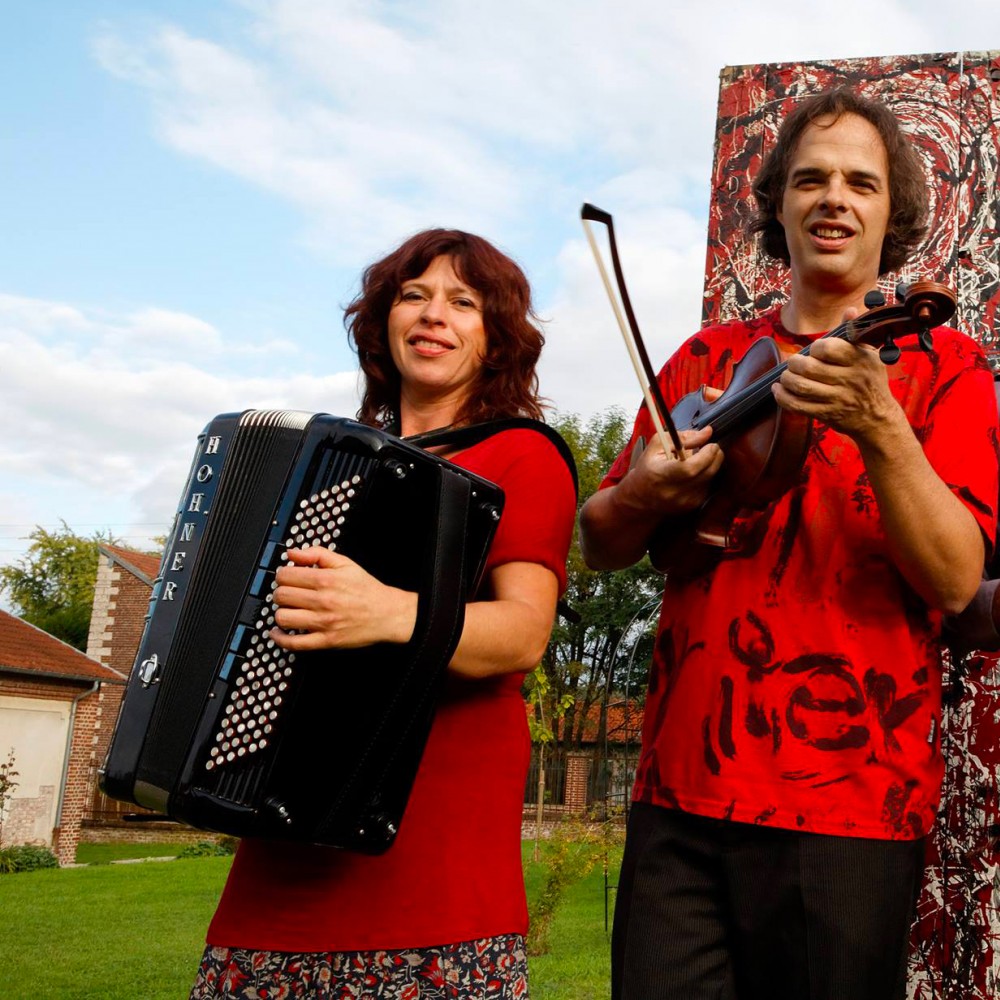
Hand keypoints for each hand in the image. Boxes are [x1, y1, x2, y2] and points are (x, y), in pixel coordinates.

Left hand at [270, 547, 416, 651]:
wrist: (388, 613)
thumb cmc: (367, 590)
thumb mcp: (345, 563)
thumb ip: (317, 554)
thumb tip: (292, 553)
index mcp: (326, 580)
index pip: (285, 576)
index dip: (282, 575)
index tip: (286, 578)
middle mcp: (323, 601)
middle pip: (281, 596)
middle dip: (280, 592)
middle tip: (288, 593)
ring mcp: (323, 623)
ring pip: (283, 618)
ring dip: (281, 613)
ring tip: (288, 610)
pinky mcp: (326, 641)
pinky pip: (294, 643)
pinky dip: (280, 638)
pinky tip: (278, 633)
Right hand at [619, 424, 723, 516]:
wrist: (640, 497)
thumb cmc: (648, 468)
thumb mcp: (658, 445)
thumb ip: (683, 437)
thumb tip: (707, 433)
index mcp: (662, 475)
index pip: (691, 467)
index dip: (706, 454)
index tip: (710, 443)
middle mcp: (674, 491)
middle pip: (707, 473)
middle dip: (715, 456)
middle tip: (711, 447)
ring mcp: (685, 501)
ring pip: (711, 479)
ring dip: (710, 466)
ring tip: (698, 460)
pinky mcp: (692, 506)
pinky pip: (708, 486)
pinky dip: (706, 476)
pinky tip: (694, 473)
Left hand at [773, 318, 901, 441]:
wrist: (877, 418)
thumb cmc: (870, 381)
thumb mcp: (869, 355)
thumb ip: (854, 333)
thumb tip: (850, 310)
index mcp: (860, 360)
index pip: (828, 348)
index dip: (815, 347)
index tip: (814, 350)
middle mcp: (850, 379)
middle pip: (810, 368)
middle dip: (794, 363)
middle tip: (792, 363)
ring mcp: (837, 398)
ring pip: (801, 386)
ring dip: (786, 379)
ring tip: (785, 376)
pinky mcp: (827, 414)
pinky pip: (798, 405)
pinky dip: (782, 397)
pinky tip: (778, 390)